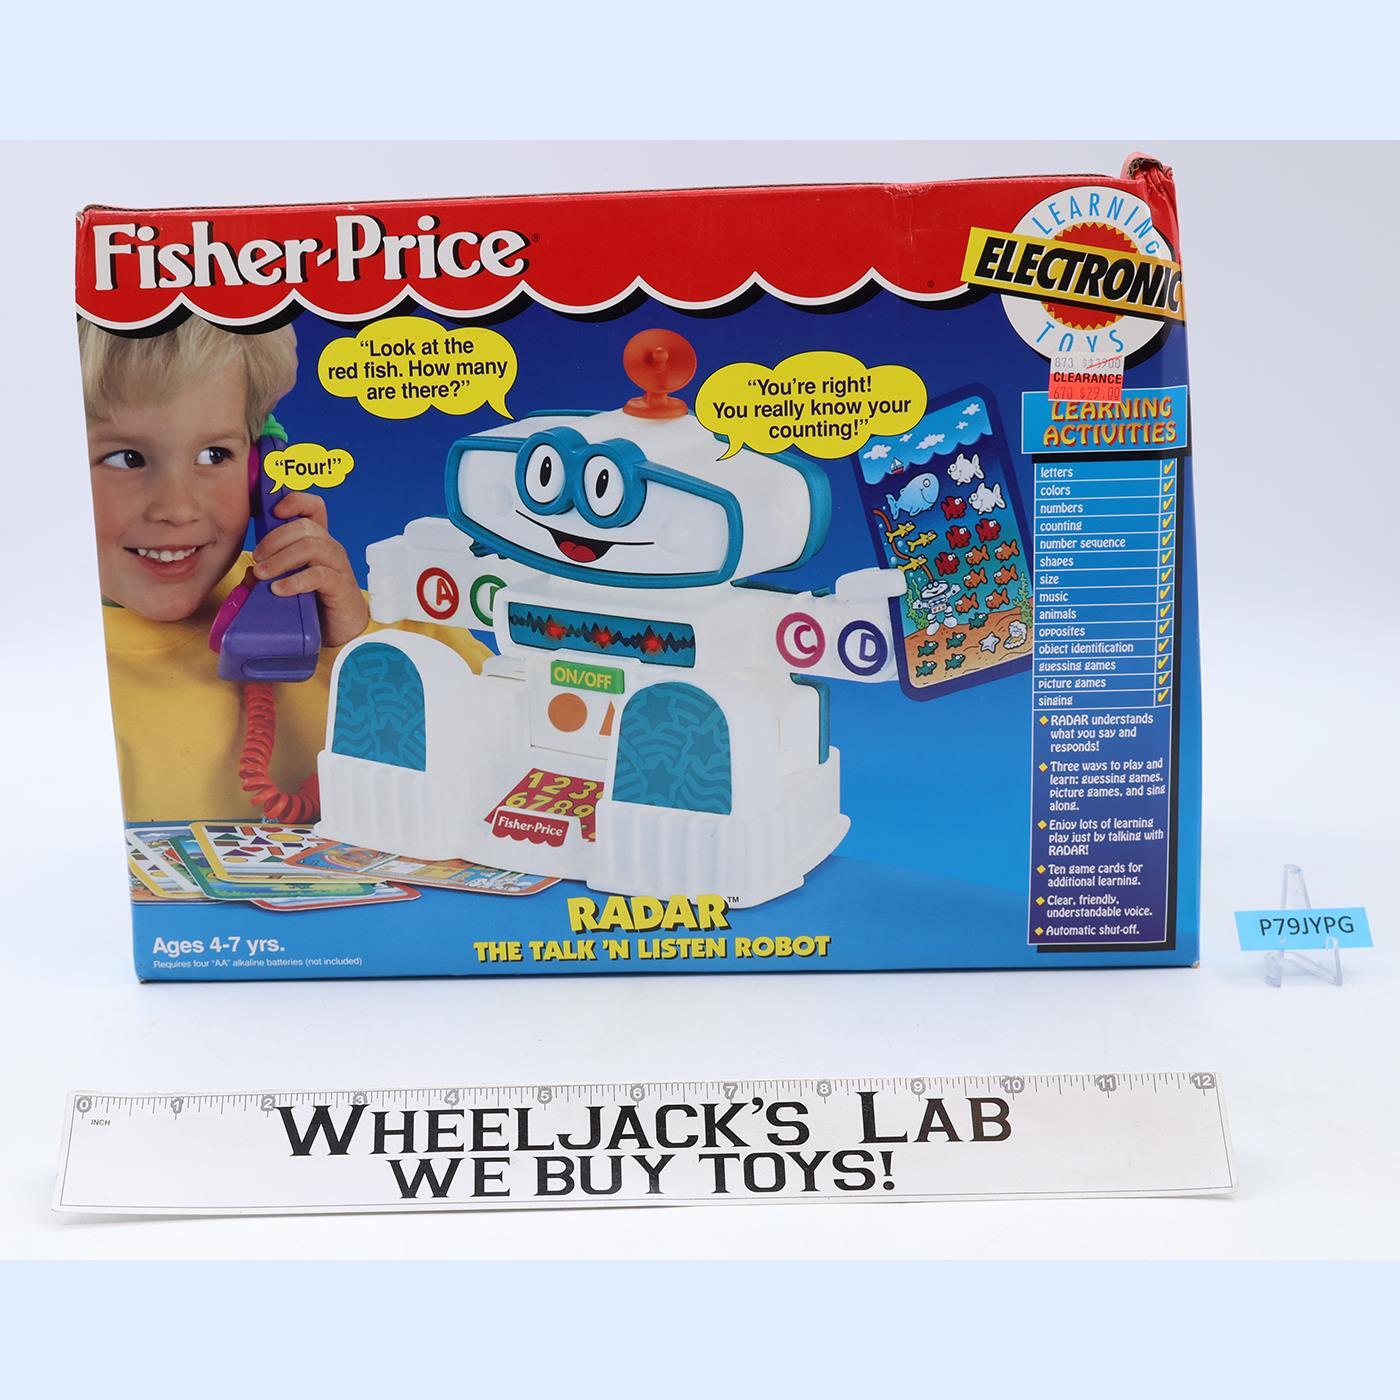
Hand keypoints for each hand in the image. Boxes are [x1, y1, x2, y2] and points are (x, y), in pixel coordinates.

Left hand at [251, 491, 368, 647]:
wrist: (341, 630)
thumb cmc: (315, 603)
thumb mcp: (288, 582)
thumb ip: (271, 573)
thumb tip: (250, 572)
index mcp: (317, 541)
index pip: (313, 507)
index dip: (295, 501)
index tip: (273, 512)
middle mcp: (329, 548)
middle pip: (306, 526)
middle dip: (275, 538)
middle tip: (257, 558)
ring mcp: (337, 566)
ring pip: (311, 547)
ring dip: (281, 559)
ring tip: (263, 574)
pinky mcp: (340, 586)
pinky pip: (319, 575)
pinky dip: (295, 581)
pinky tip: (279, 590)